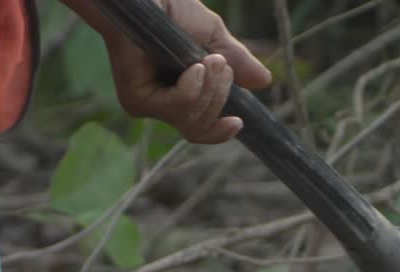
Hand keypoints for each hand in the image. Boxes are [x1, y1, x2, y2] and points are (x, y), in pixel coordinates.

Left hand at [102, 0, 272, 143]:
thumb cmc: (171, 8)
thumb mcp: (212, 36)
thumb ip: (235, 61)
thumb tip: (264, 81)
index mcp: (178, 93)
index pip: (199, 128)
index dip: (219, 132)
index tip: (238, 122)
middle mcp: (160, 103)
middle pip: (200, 126)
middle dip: (220, 96)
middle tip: (219, 64)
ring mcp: (147, 103)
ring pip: (192, 118)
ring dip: (210, 88)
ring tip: (210, 59)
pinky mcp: (136, 98)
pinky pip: (179, 106)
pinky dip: (193, 87)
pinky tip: (194, 66)